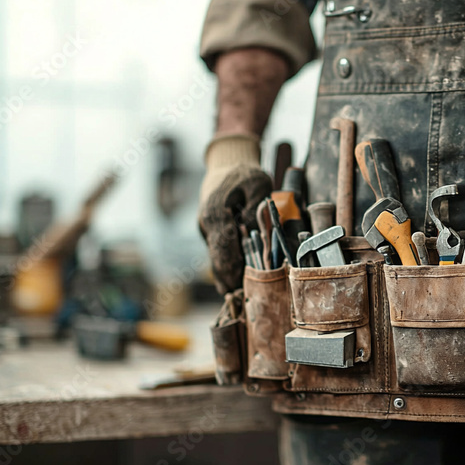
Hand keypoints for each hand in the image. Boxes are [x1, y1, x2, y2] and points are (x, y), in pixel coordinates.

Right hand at [198, 134, 272, 292]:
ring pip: (216, 259)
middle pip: (217, 260)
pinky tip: (235, 284)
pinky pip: (219, 254)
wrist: (226, 165)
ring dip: (227, 277)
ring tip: (239, 297)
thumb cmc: (245, 174)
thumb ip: (258, 206)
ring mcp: (206, 230)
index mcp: (216, 214)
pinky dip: (227, 267)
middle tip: (242, 300)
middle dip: (229, 281)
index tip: (242, 288)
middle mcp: (207, 225)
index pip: (224, 249)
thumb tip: (257, 230)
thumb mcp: (258, 183)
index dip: (233, 271)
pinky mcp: (211, 233)